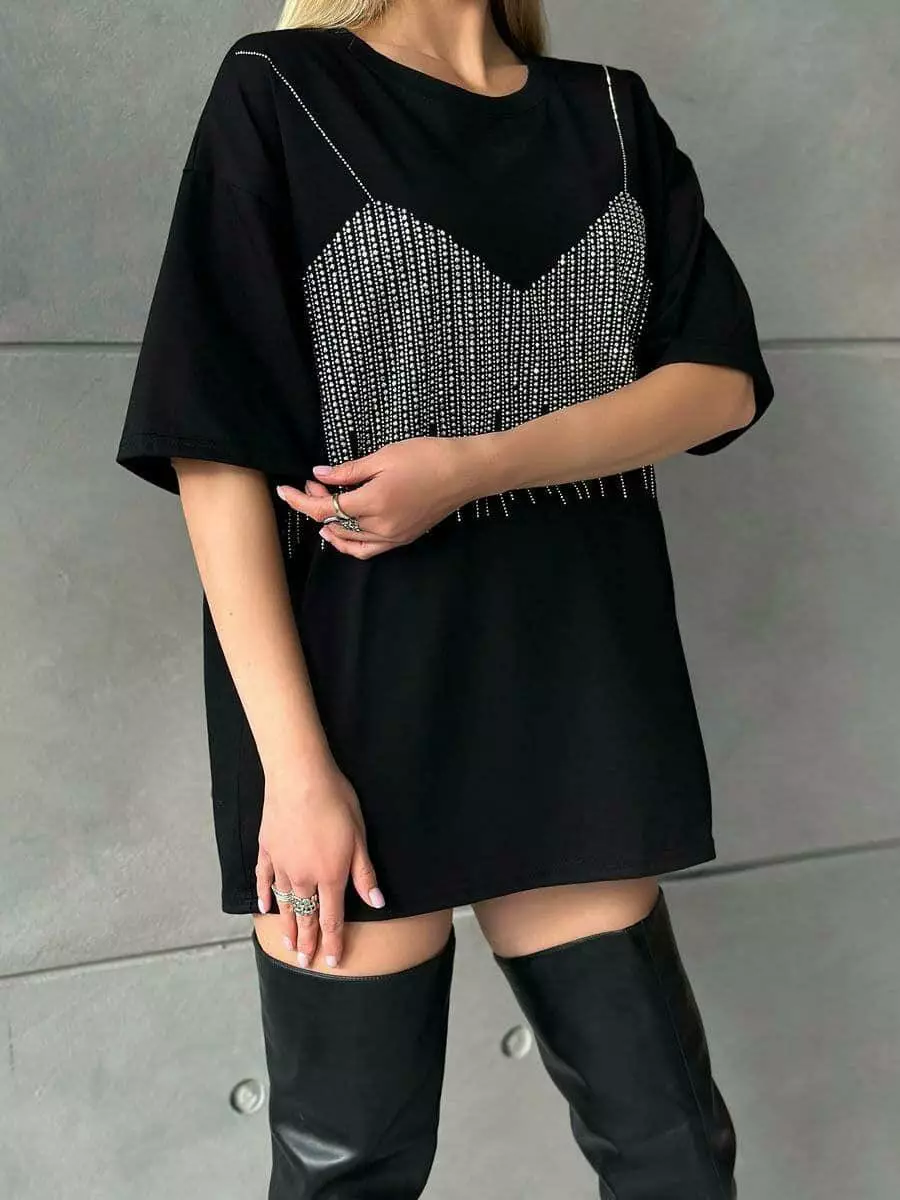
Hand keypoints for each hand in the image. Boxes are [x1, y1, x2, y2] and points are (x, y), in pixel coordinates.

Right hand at [256, 753, 384, 966]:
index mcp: (330, 875)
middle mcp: (303, 877)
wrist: (300, 777)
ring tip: (288, 945)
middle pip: (306, 917)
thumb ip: (364, 873)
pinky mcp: (267, 848)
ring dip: (287, 925)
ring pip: (284, 903)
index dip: (332, 943)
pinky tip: (263, 906)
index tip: (331, 962)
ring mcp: (282, 864)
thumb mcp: (360, 837)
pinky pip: (263, 878)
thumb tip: (376, 903)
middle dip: (307, 942)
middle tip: (305, 963)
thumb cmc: (336, 802)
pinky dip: (263, 894)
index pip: (332, 919)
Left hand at [276, 436, 486, 557]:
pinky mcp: (402, 538)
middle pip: (335, 523)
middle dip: (317, 504)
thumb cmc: (427, 457)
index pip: (324, 508)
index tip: (285, 491)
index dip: (301, 501)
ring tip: (325, 502)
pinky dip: (349, 543)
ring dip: (331, 523)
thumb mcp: (383, 456)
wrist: (465, 473)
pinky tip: (340, 531)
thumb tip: (320, 476)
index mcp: (373, 502)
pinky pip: (368, 549)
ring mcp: (392, 536)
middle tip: (315, 483)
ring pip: (348, 539)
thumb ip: (349, 471)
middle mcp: (380, 526)